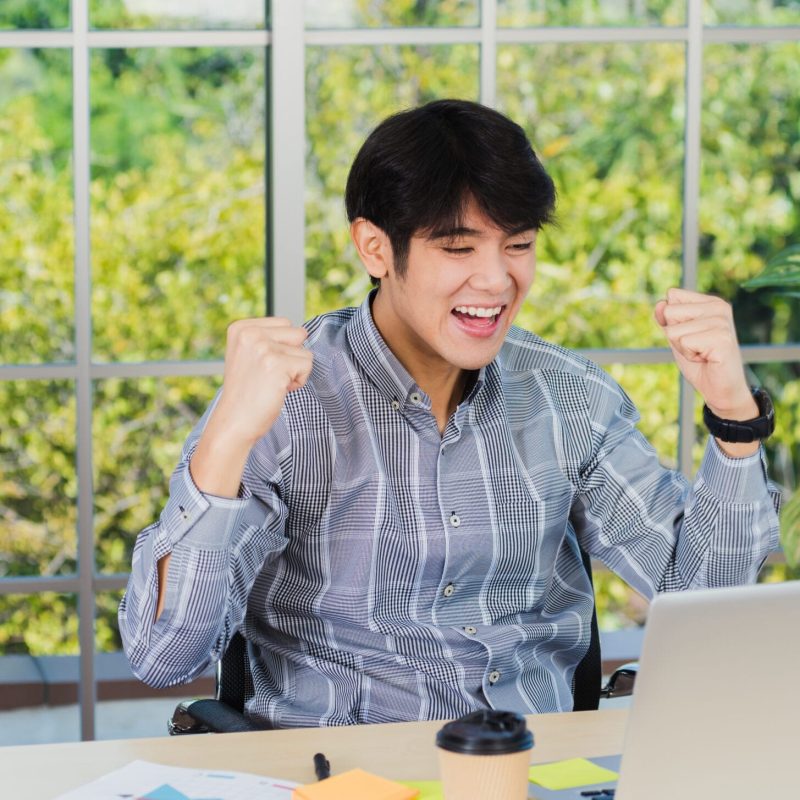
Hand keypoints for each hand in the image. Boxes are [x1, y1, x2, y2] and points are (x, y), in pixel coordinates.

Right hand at [213, 317, 312, 445]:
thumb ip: (269, 338)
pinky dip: (299, 381)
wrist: (234, 421)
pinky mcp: (277, 365)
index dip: (282, 347)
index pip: (285, 323)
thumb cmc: (247, 392)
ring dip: (295, 371)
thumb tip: (304, 332)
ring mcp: (263, 348)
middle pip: (298, 334)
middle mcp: (250, 334)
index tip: (263, 365)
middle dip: (292, 356)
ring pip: (305, 351)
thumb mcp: (249, 355)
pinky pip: (307, 365)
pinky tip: (279, 390)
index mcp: (241, 328)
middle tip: (269, 375)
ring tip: (272, 383)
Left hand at [654, 288, 755, 420]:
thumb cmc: (700, 362)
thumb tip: (660, 304)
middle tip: (696, 347)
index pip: (672, 296)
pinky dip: (690, 356)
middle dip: (675, 336)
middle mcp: (718, 307)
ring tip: (702, 354)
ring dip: (683, 348)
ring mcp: (722, 322)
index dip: (672, 321)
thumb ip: (666, 319)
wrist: (721, 389)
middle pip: (670, 312)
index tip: (690, 335)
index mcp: (710, 302)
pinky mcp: (722, 338)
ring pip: (674, 331)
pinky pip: (684, 342)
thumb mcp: (677, 337)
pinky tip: (707, 359)